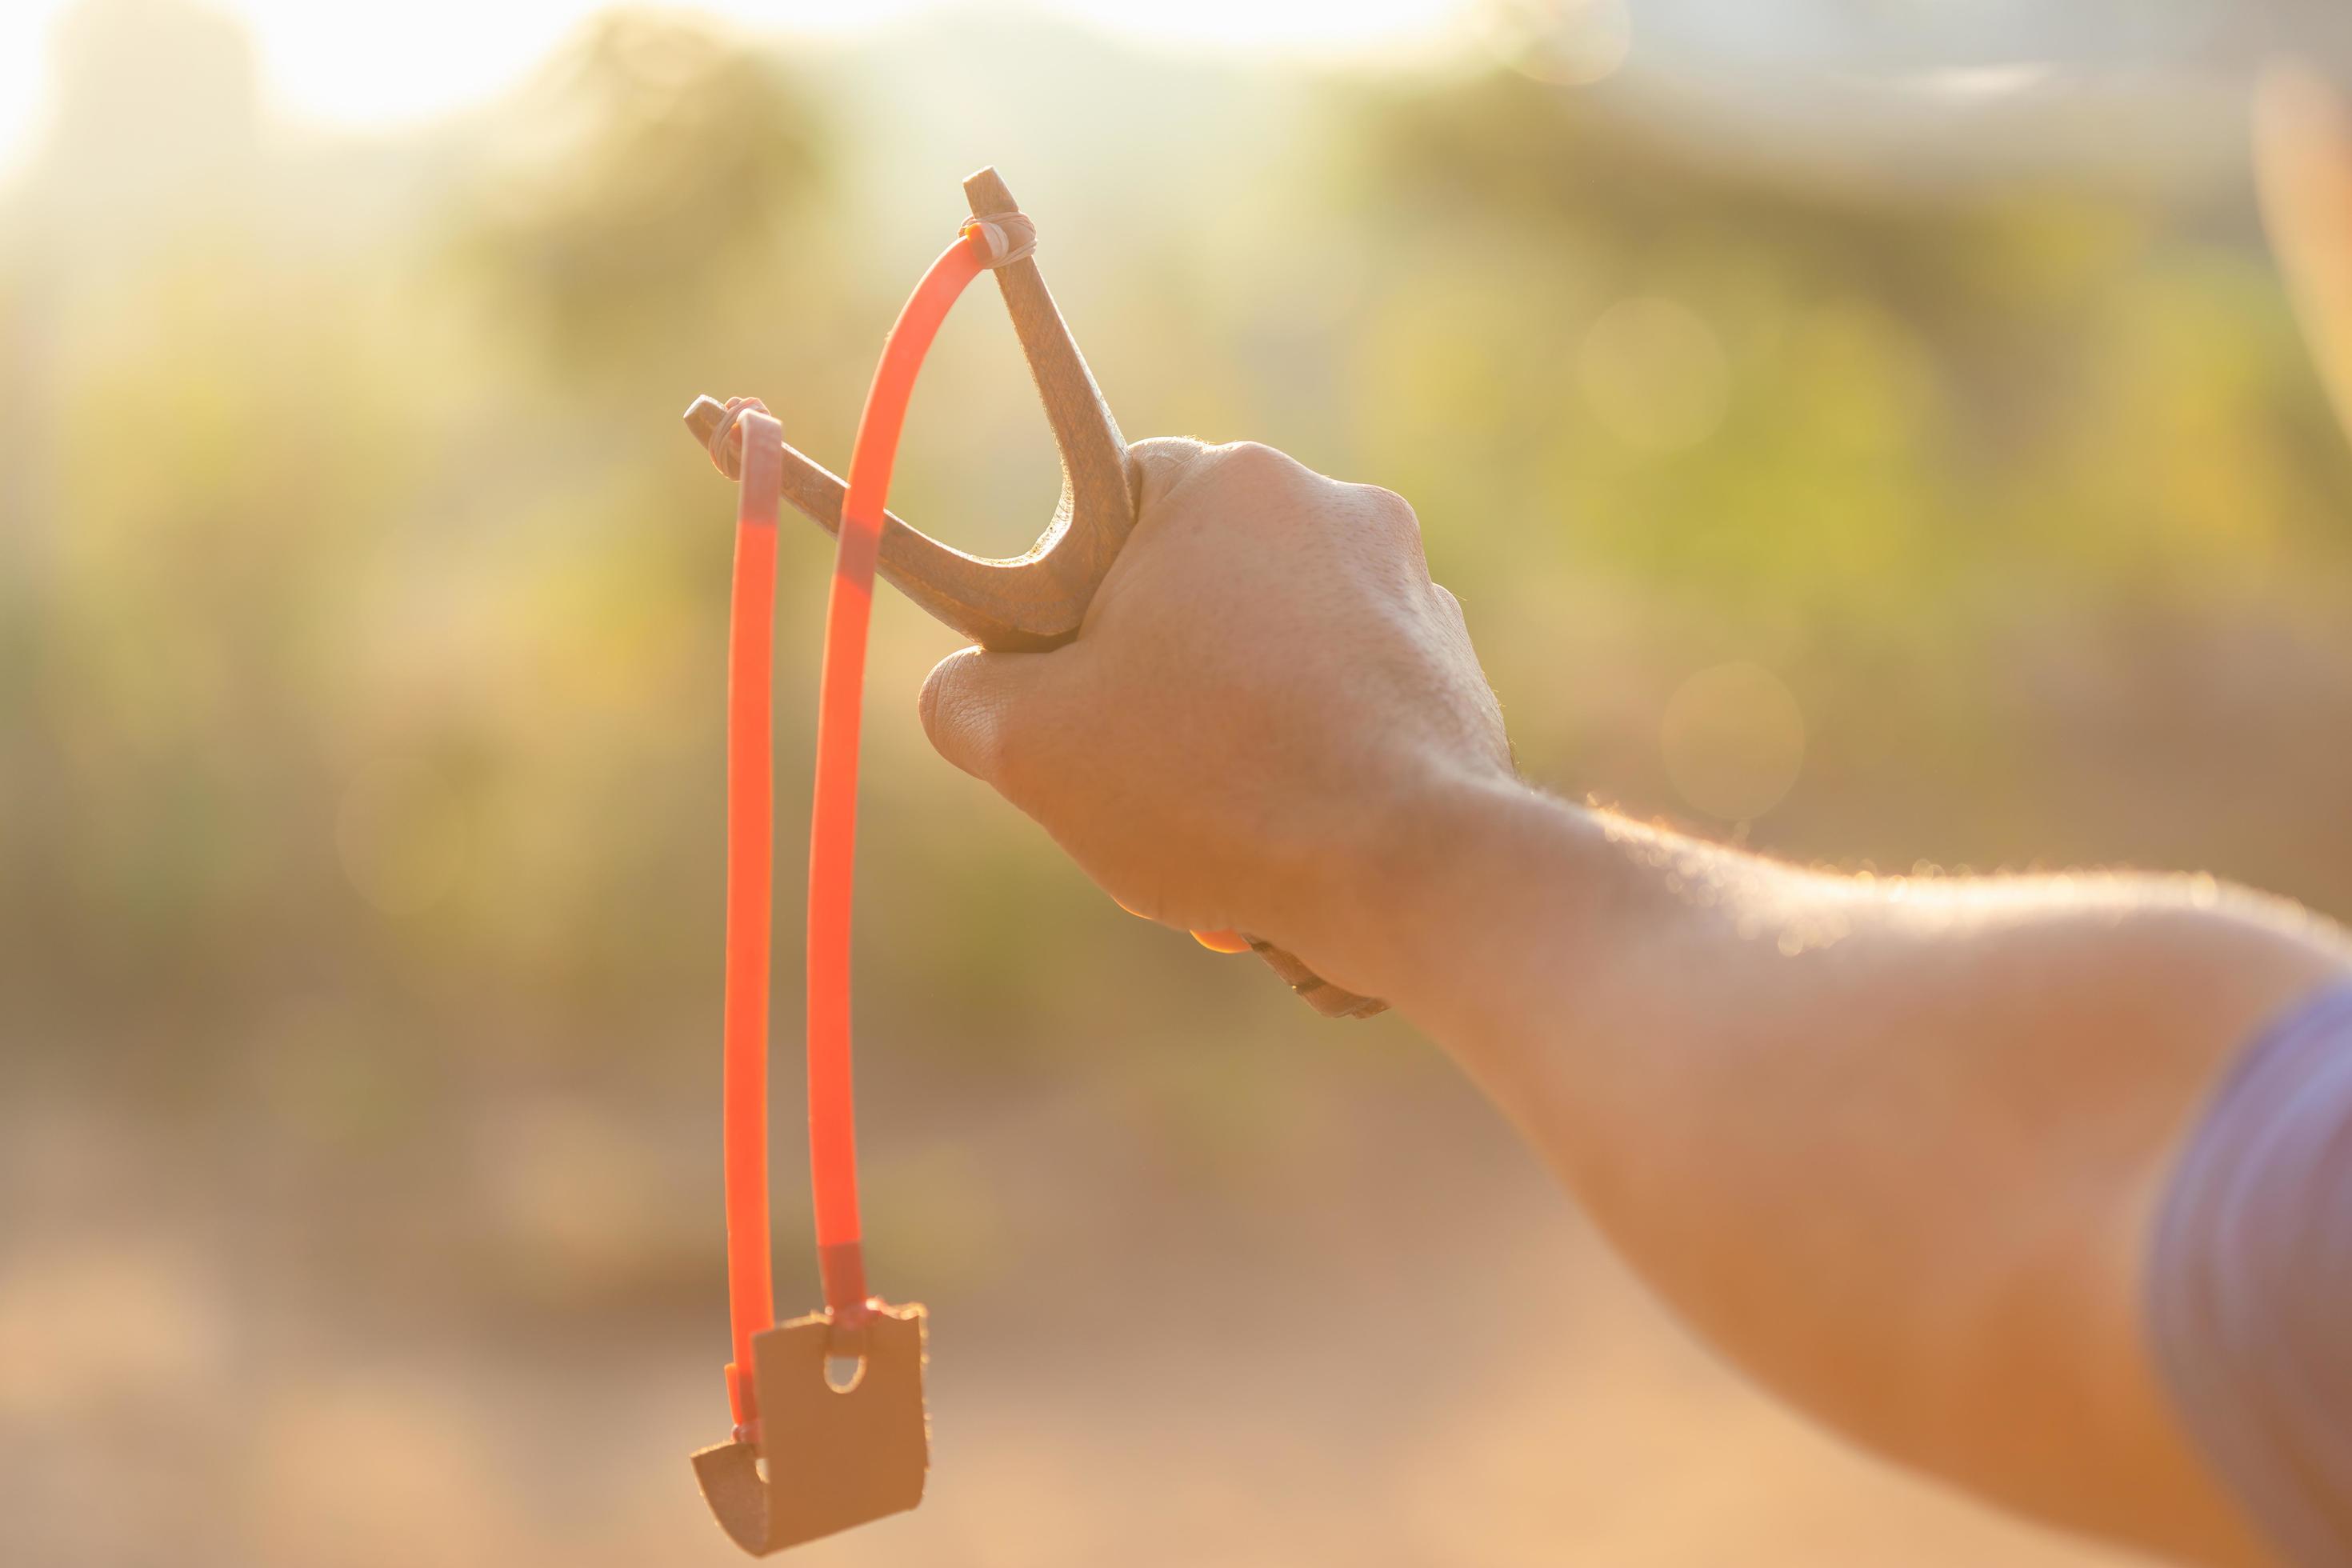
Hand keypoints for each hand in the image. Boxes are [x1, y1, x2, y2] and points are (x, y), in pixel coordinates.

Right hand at [919, 438, 1512, 997]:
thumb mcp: (1030, 747)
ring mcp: (1410, 586)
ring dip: (1231, 739)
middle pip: (1192, 588)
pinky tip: (1296, 844)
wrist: (1409, 872)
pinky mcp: (1453, 669)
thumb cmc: (1213, 788)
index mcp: (1226, 484)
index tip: (1064, 682)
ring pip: (1270, 657)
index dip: (1062, 596)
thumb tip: (965, 692)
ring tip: (1219, 837)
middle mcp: (1333, 506)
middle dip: (1153, 685)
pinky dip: (1310, 765)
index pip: (1102, 497)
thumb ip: (965, 696)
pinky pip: (1345, 705)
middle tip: (1135, 778)